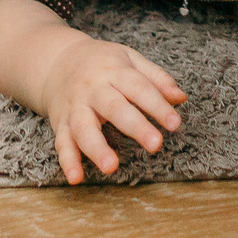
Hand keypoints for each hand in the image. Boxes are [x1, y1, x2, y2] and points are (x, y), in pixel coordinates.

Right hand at [37, 36, 186, 184]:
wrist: (57, 60)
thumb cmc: (102, 62)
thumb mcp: (130, 59)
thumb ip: (156, 78)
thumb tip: (181, 98)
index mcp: (113, 70)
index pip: (139, 88)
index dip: (158, 106)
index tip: (175, 124)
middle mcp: (92, 89)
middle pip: (114, 108)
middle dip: (135, 127)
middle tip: (155, 144)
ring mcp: (75, 107)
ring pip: (84, 128)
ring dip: (96, 149)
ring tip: (111, 167)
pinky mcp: (61, 123)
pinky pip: (62, 143)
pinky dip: (68, 161)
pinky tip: (76, 177)